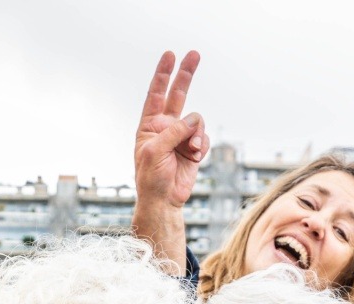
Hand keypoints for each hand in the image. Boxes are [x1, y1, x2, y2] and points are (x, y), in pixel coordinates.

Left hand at [134, 51, 208, 210]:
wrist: (164, 200)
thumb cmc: (151, 178)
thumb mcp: (156, 151)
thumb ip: (174, 131)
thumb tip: (194, 119)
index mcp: (149, 125)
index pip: (156, 94)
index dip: (163, 74)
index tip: (170, 55)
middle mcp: (166, 127)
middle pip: (178, 95)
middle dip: (186, 75)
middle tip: (194, 54)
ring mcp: (181, 136)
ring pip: (197, 121)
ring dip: (196, 135)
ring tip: (190, 151)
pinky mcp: (194, 147)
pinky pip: (204, 137)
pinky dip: (202, 146)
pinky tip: (195, 158)